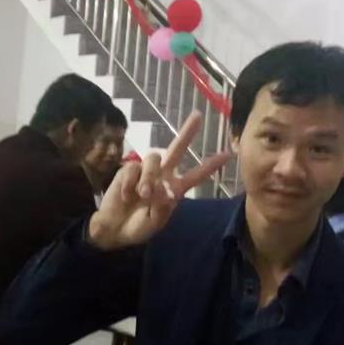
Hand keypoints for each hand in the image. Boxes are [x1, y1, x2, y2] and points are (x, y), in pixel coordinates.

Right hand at [87, 111, 229, 250]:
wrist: (115, 229)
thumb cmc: (138, 226)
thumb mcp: (154, 223)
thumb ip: (161, 209)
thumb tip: (165, 193)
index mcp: (174, 188)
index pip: (196, 175)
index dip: (210, 165)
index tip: (228, 154)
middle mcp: (162, 175)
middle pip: (176, 149)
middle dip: (187, 132)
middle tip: (197, 115)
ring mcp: (145, 171)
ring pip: (153, 159)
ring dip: (149, 178)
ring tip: (143, 195)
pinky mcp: (128, 170)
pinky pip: (132, 169)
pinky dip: (129, 185)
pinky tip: (126, 196)